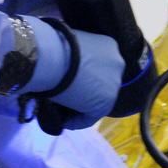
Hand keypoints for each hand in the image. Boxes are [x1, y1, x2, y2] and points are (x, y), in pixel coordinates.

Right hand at [19, 16, 122, 133]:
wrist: (51, 56)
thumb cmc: (52, 47)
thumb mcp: (69, 47)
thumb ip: (75, 58)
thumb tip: (65, 69)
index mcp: (109, 46)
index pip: (99, 67)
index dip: (84, 77)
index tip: (69, 82)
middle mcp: (117, 63)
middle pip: (101, 83)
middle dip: (85, 91)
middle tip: (66, 98)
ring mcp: (114, 84)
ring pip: (96, 101)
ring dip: (80, 108)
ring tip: (61, 113)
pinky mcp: (105, 104)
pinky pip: (89, 117)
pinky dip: (76, 121)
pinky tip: (62, 121)